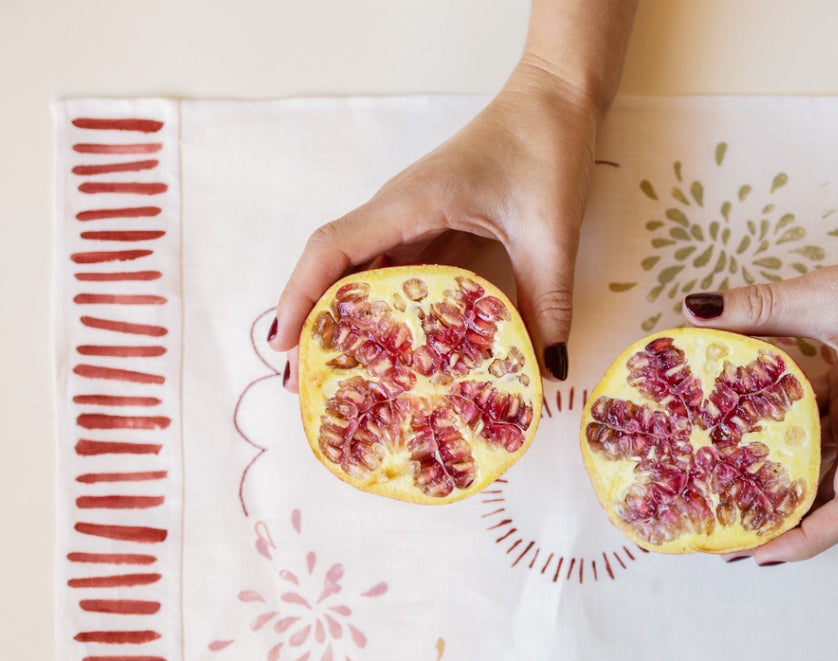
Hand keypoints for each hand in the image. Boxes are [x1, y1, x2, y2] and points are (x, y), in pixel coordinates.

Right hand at [269, 61, 605, 384]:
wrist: (555, 98)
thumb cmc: (545, 147)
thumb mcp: (550, 232)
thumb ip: (547, 301)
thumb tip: (549, 370)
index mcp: (409, 204)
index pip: (331, 250)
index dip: (299, 298)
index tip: (282, 345)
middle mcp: (398, 212)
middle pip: (333, 269)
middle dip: (312, 324)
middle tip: (305, 386)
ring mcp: (413, 219)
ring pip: (361, 274)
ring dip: (344, 321)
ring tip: (339, 378)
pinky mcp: (433, 226)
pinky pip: (396, 273)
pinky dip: (385, 311)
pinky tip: (394, 349)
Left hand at [685, 222, 837, 560]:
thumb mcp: (831, 292)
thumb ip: (761, 305)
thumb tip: (693, 309)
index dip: (808, 542)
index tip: (761, 554)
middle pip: (831, 497)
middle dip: (782, 521)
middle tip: (724, 526)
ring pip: (824, 458)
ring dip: (782, 474)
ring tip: (725, 481)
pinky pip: (824, 418)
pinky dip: (787, 424)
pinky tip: (744, 412)